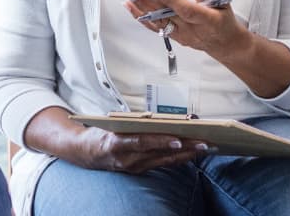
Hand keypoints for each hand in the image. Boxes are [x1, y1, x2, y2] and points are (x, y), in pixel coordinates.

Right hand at [66, 127, 210, 173]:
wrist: (85, 153)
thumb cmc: (102, 132)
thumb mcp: (113, 123)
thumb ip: (134, 122)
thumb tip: (161, 118)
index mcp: (117, 143)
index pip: (142, 142)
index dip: (161, 142)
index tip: (179, 140)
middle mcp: (127, 159)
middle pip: (159, 153)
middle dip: (183, 148)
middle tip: (204, 143)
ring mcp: (134, 167)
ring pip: (164, 161)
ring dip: (186, 154)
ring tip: (204, 147)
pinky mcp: (139, 171)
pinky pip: (162, 164)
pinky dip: (177, 158)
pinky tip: (191, 153)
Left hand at [124, 0, 253, 59]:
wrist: (224, 43)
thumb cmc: (223, 21)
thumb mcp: (222, 2)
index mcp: (206, 20)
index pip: (186, 10)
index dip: (169, 0)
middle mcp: (191, 30)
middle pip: (167, 15)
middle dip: (149, 1)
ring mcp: (181, 35)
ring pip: (158, 22)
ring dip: (142, 8)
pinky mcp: (173, 37)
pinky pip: (155, 27)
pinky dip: (141, 17)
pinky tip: (131, 7)